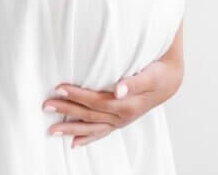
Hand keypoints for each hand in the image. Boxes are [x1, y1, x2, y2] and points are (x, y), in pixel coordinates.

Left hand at [41, 54, 183, 147]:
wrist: (171, 81)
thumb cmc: (161, 73)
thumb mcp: (152, 74)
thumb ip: (135, 82)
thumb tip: (118, 89)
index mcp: (127, 104)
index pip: (96, 100)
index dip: (76, 94)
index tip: (59, 87)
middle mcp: (122, 116)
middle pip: (89, 114)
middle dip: (67, 110)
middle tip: (46, 105)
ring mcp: (121, 121)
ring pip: (92, 127)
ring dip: (71, 128)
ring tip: (52, 130)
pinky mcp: (121, 121)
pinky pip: (102, 132)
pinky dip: (88, 138)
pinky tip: (75, 144)